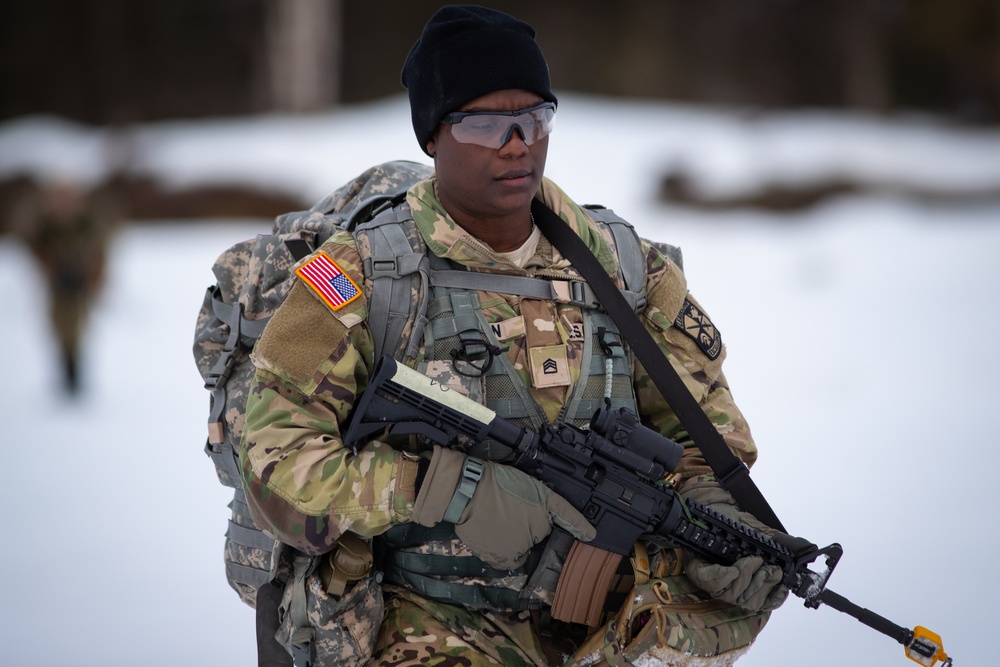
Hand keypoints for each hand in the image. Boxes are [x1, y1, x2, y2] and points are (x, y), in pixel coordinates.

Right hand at [411, 446, 595, 569]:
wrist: (468, 493)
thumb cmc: (494, 483)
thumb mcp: (524, 483)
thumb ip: (541, 500)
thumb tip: (551, 518)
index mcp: (545, 505)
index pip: (568, 515)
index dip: (581, 526)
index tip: (592, 535)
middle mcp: (539, 528)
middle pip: (538, 532)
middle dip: (527, 525)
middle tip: (508, 510)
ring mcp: (523, 544)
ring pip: (522, 545)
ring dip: (513, 538)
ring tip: (496, 520)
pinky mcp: (505, 557)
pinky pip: (507, 558)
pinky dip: (500, 550)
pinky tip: (490, 533)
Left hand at [680, 478, 791, 611]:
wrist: (710, 508)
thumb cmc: (734, 523)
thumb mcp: (759, 533)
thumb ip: (780, 544)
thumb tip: (807, 549)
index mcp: (746, 581)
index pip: (762, 602)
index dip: (774, 600)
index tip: (783, 588)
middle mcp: (730, 585)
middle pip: (748, 601)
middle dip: (762, 585)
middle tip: (769, 567)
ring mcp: (713, 581)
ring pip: (732, 594)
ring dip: (746, 577)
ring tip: (752, 559)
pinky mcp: (698, 572)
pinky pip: (711, 582)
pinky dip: (723, 576)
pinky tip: (732, 569)